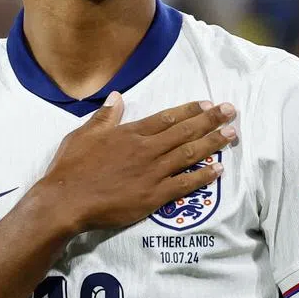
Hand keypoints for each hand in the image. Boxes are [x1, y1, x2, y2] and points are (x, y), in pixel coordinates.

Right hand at [38, 92, 234, 233]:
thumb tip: (117, 96)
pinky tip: (219, 169)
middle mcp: (147, 149)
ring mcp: (152, 173)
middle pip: (185, 131)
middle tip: (231, 110)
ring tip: (232, 134)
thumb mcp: (83, 135)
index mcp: (131, 133)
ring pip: (189, 154)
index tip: (207, 103)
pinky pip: (185, 184)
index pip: (167, 117)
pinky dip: (203, 176)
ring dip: (213, 143)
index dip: (189, 110)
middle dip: (210, 120)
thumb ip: (104, 116)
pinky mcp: (154, 196)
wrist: (66, 201)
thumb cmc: (71, 168)